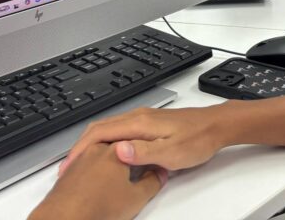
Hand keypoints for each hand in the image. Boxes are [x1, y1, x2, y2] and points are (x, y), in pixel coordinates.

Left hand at [29, 142, 164, 219]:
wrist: (65, 217)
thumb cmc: (96, 207)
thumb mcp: (135, 198)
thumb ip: (152, 182)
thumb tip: (158, 175)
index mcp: (116, 150)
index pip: (135, 142)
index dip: (144, 151)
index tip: (150, 160)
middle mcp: (97, 148)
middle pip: (116, 145)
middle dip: (126, 155)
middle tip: (133, 170)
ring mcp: (81, 157)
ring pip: (99, 153)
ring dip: (107, 163)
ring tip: (114, 182)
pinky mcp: (69, 169)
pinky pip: (85, 163)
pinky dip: (93, 171)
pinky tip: (96, 186)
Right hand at [60, 105, 229, 176]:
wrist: (217, 126)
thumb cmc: (198, 139)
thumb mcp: (172, 152)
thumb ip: (144, 152)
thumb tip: (118, 150)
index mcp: (139, 123)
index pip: (100, 133)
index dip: (81, 150)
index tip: (69, 167)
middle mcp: (138, 116)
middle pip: (99, 128)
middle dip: (80, 147)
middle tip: (68, 168)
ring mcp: (143, 118)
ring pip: (108, 128)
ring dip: (91, 145)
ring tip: (81, 163)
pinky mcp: (149, 123)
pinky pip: (118, 129)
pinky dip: (105, 142)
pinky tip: (106, 154)